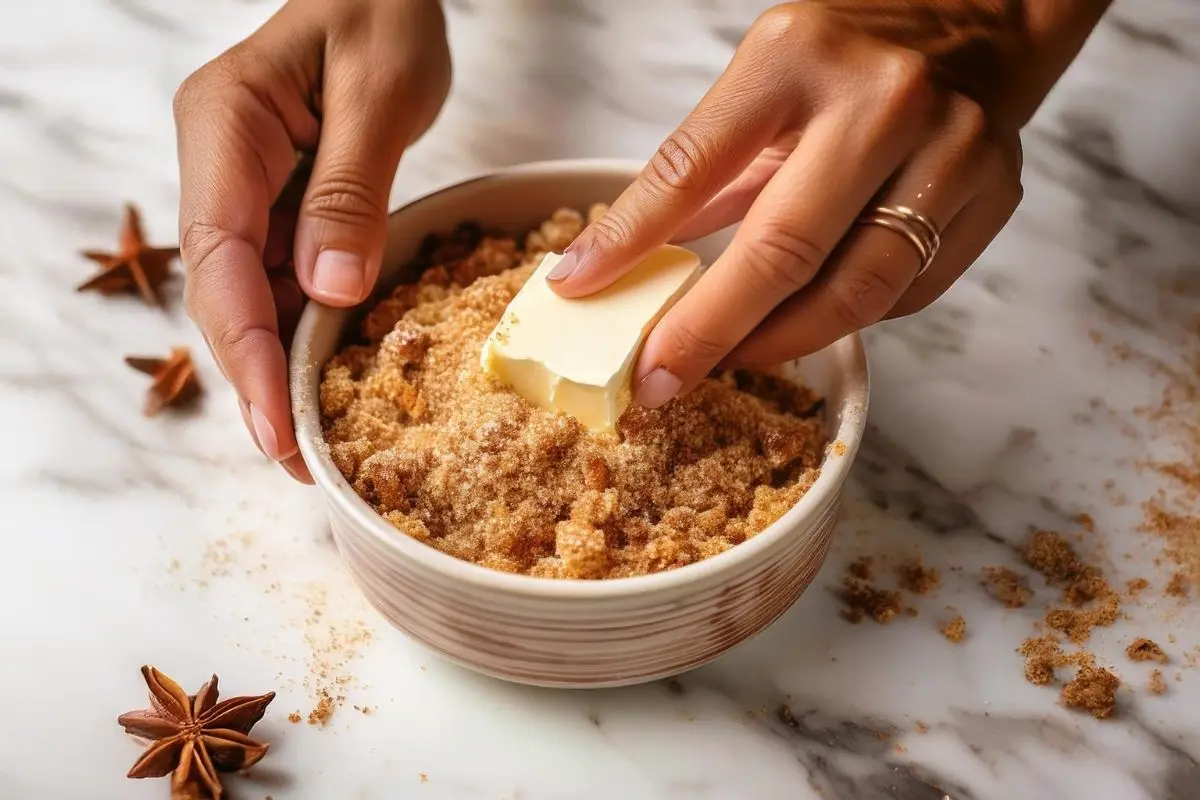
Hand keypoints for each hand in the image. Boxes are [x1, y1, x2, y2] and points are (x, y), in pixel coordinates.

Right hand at [173, 0, 450, 481]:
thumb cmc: (382, 9)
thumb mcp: (379, 91)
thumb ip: (350, 191)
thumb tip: (329, 293)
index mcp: (225, 128)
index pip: (219, 259)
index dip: (245, 351)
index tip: (276, 426)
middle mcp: (221, 165)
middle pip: (224, 291)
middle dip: (257, 379)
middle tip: (297, 461)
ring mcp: (246, 186)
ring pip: (252, 295)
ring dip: (281, 368)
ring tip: (316, 442)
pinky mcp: (282, 203)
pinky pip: (286, 278)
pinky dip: (307, 332)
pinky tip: (331, 381)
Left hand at [548, 2, 1100, 408]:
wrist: (983, 15)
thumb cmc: (851, 50)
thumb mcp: (762, 79)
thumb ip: (705, 167)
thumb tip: (627, 259)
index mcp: (799, 57)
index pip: (693, 166)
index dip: (630, 240)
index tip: (583, 291)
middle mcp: (883, 101)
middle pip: (782, 251)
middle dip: (709, 331)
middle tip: (658, 377)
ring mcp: (951, 151)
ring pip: (854, 292)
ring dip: (776, 344)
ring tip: (727, 360)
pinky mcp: (992, 198)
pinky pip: (905, 294)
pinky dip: (846, 317)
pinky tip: (808, 318)